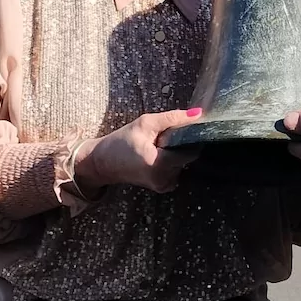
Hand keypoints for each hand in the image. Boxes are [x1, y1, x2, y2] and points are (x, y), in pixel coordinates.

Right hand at [77, 108, 201, 192]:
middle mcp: (165, 179)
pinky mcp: (163, 187)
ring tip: (157, 146)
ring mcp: (164, 186)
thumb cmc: (121, 141)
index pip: (191, 151)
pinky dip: (170, 160)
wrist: (102, 162)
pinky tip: (156, 155)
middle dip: (180, 144)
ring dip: (175, 152)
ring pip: (183, 163)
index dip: (191, 137)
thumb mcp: (146, 123)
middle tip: (162, 137)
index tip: (184, 127)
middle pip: (187, 156)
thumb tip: (198, 113)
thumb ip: (173, 118)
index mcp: (160, 164)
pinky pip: (176, 169)